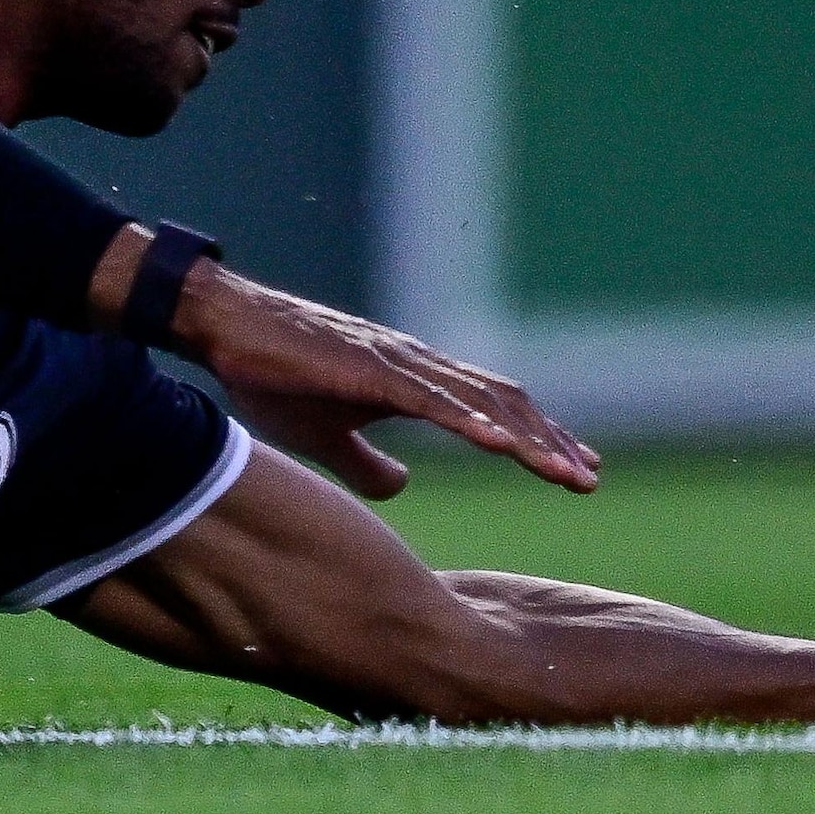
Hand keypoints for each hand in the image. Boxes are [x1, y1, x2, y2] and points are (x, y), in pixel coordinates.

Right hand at [168, 264, 596, 497]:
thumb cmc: (271, 375)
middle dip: (551, 443)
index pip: (493, 411)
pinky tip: (500, 445)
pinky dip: (470, 421)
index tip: (576, 470)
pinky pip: (429, 399)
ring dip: (528, 440)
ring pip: (481, 402)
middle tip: (590, 481)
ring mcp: (396, 364)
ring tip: (566, 474)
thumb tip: (401, 487)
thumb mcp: (326, 436)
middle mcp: (419, 368)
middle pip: (504, 405)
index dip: (538, 439)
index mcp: (414, 384)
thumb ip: (366, 463)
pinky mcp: (367, 368)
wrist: (224, 326)